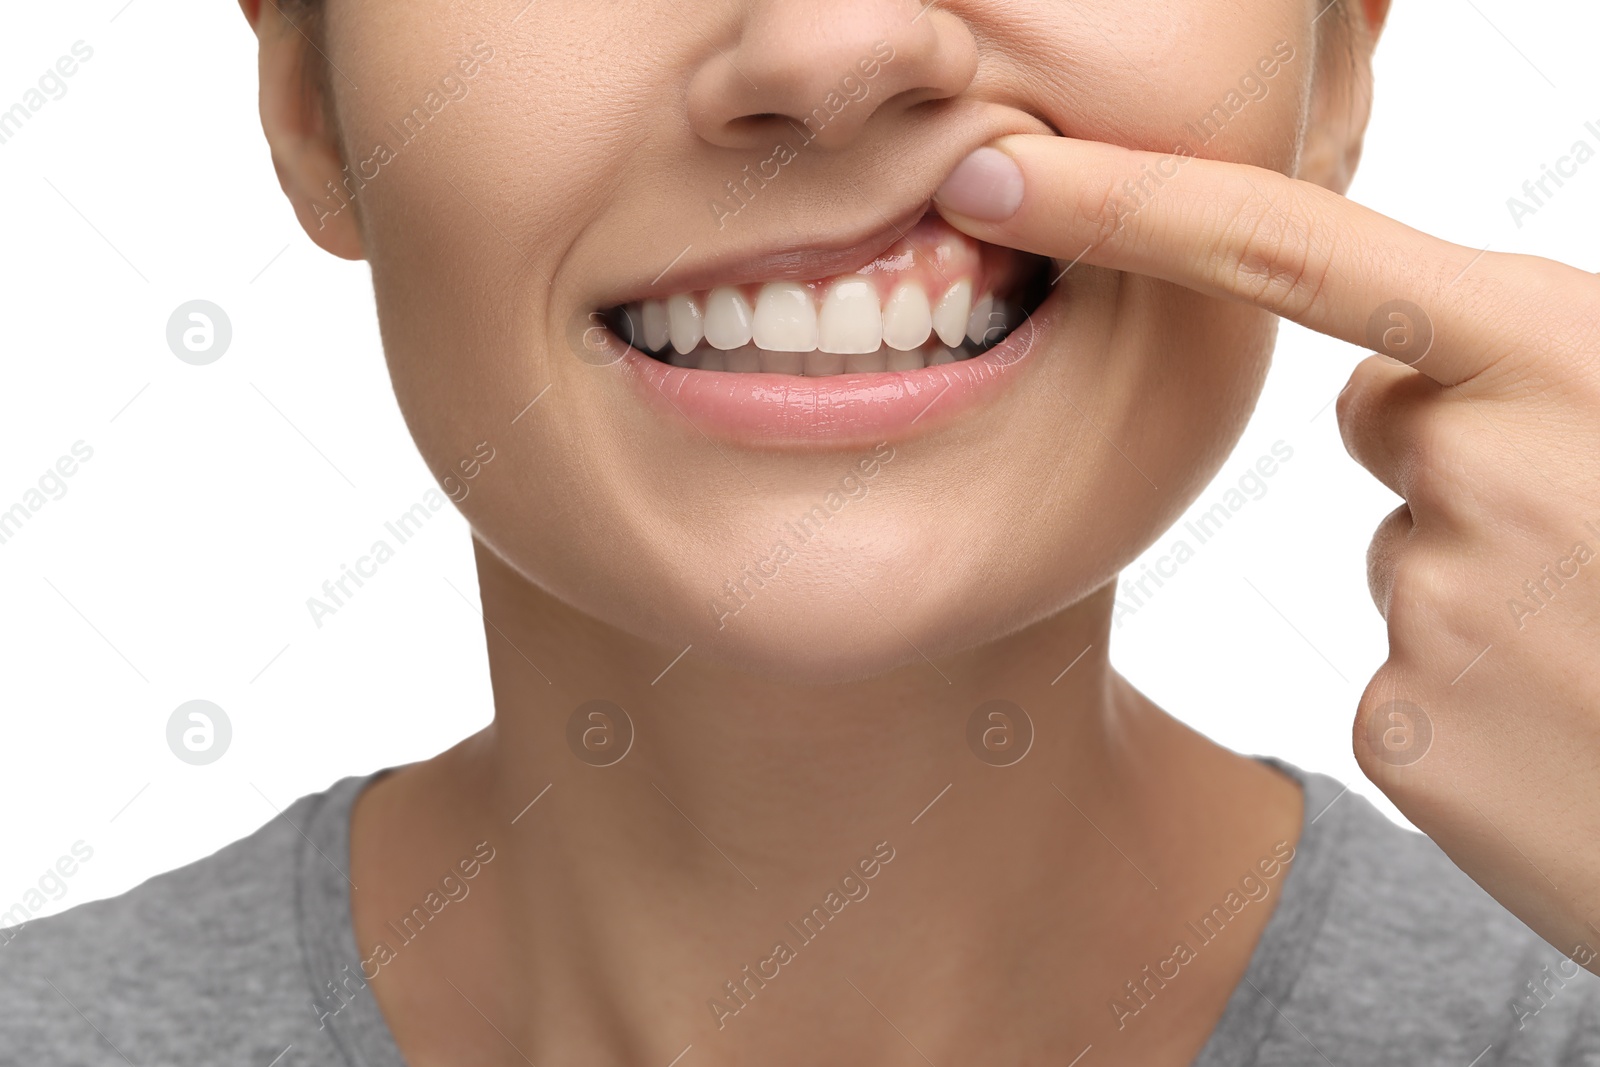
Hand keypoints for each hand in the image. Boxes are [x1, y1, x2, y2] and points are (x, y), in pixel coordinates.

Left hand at [935, 135, 1599, 969]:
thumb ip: (1522, 364)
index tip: (995, 179)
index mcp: (1551, 353)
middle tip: (1594, 540)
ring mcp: (1437, 605)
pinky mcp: (1403, 732)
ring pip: (1401, 557)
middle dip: (1457, 459)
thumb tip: (1390, 386)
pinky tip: (1558, 728)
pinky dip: (1465, 700)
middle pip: (1381, 418)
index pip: (1290, 247)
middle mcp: (1481, 464)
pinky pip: (1397, 677)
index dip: (1129, 203)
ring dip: (1480, 588)